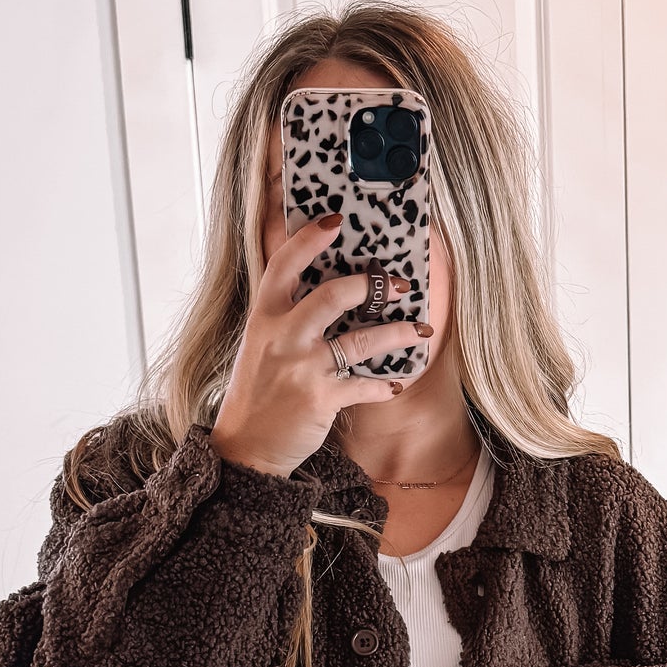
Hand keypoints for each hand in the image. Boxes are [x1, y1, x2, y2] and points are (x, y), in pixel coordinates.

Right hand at [209, 212, 429, 477]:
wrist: (246, 446)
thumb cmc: (257, 392)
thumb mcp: (260, 344)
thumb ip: (285, 316)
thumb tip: (326, 290)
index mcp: (263, 317)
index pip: (283, 265)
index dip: (309, 238)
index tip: (335, 220)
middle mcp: (282, 337)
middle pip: (331, 296)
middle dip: (370, 286)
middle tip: (397, 282)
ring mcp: (302, 368)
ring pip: (359, 341)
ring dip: (396, 333)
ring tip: (420, 330)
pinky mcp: (320, 399)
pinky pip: (364, 385)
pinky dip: (384, 385)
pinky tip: (396, 384)